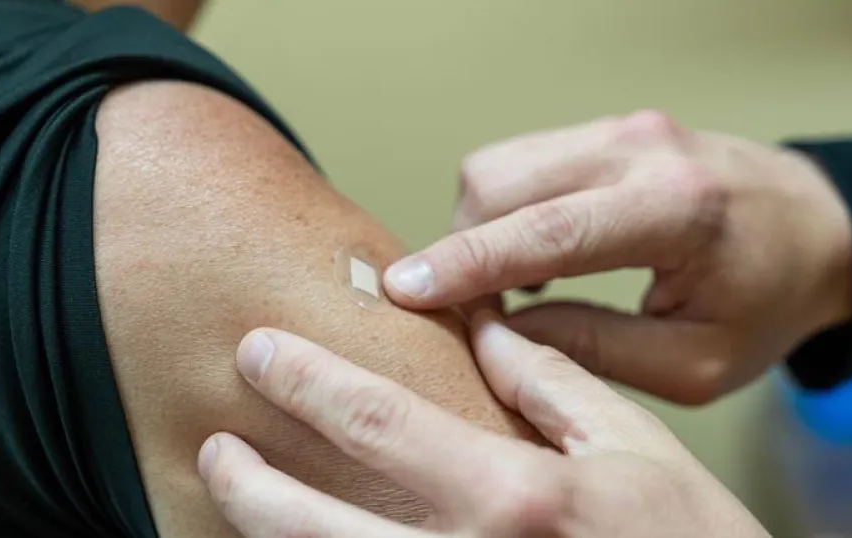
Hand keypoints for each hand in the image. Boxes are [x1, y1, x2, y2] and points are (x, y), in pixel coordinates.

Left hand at [197, 312, 769, 536]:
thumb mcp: (636, 450)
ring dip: (265, 532)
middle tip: (215, 444)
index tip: (260, 351)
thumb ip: (555, 385)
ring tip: (230, 494)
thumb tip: (488, 332)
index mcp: (513, 492)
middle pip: (317, 520)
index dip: (305, 381)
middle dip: (249, 479)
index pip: (376, 421)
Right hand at [383, 111, 851, 403]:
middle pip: (500, 185)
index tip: (407, 289)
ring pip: (498, 167)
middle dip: (462, 250)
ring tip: (507, 286)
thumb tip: (499, 333)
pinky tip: (530, 251)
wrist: (810, 228)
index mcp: (677, 212)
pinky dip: (502, 209)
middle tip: (466, 312)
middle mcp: (642, 151)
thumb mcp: (692, 364)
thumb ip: (591, 349)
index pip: (548, 232)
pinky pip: (519, 161)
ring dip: (479, 228)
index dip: (468, 264)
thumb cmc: (762, 303)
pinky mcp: (605, 129)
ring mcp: (621, 129)